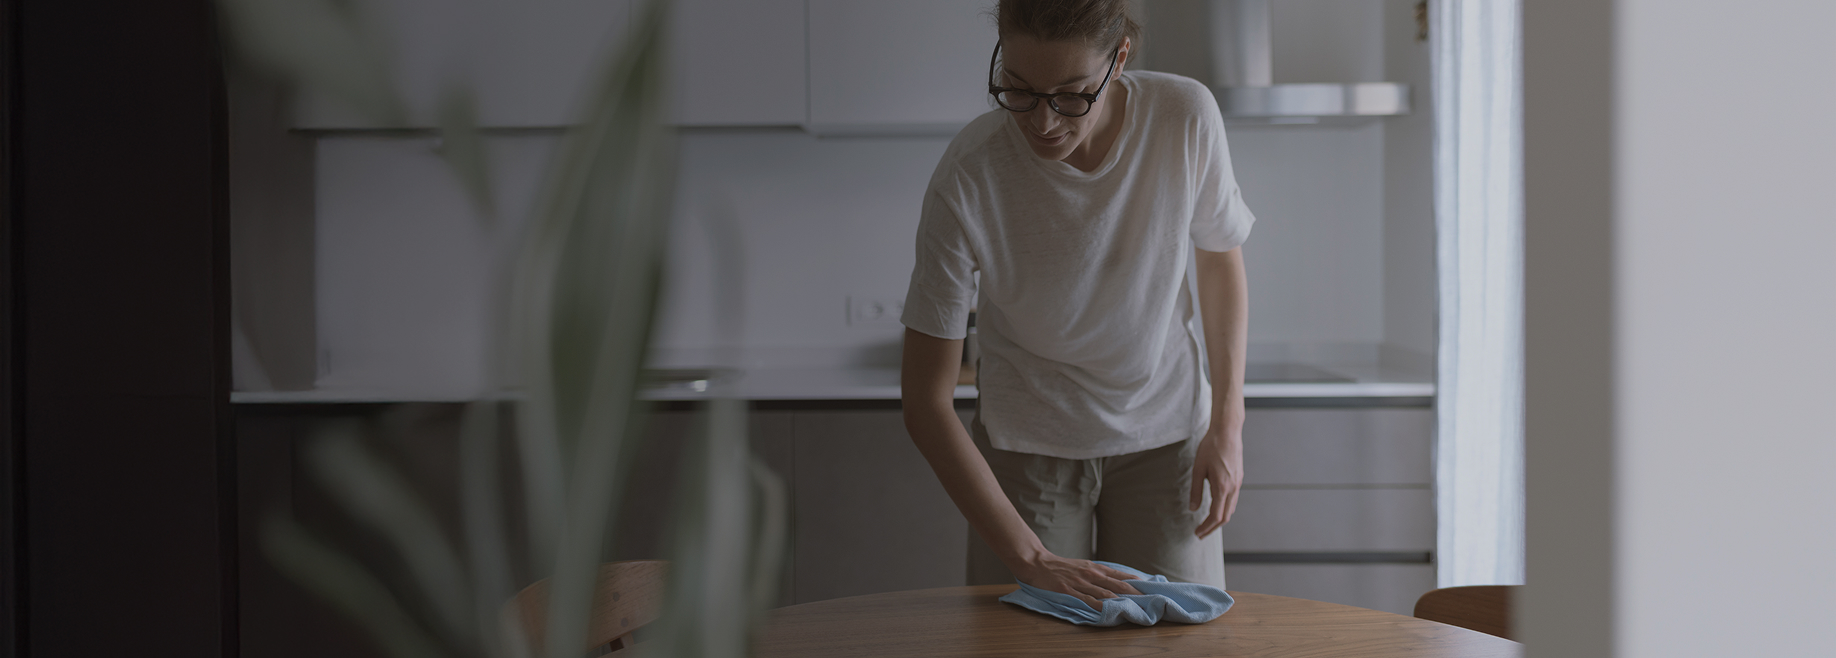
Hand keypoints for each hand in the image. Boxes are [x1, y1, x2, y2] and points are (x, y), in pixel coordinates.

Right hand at [1012, 551, 1141, 609]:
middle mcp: (1090, 574)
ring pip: (1105, 592)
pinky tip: (1107, 609)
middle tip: (1147, 598)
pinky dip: (1098, 605)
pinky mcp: (1069, 591)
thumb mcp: (1082, 565)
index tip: (1148, 586)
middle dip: (1133, 592)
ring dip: (1120, 599)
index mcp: (1094, 568)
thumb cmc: (1060, 565)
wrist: (1038, 563)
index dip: (1134, 580)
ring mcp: (1080, 583)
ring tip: (1134, 605)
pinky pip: (1086, 599)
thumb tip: (1114, 580)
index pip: (1119, 574)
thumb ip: (1097, 573)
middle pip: (1117, 584)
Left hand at [1190, 428, 1242, 537]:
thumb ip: (1196, 491)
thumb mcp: (1198, 469)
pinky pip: (1233, 500)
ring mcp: (1238, 483)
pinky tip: (1216, 507)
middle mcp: (1233, 488)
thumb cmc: (1211, 447)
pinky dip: (1225, 509)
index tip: (1197, 533)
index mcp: (1222, 487)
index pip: (1216, 516)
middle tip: (1200, 533)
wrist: (1227, 431)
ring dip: (1219, 520)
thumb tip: (1193, 509)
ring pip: (1231, 509)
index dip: (1206, 528)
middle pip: (1225, 517)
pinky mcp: (1239, 478)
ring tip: (1207, 524)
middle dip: (1212, 528)